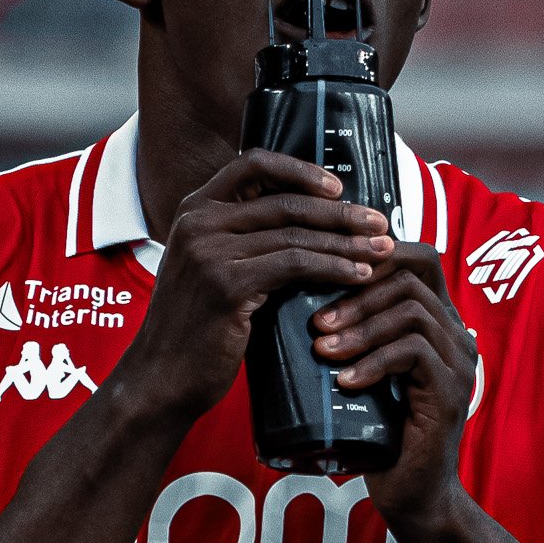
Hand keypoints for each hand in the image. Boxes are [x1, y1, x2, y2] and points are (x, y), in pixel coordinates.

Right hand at [117, 149, 395, 422]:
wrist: (161, 378)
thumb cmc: (196, 330)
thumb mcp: (212, 271)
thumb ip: (245, 243)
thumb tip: (310, 228)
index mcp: (194, 210)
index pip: (253, 164)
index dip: (300, 170)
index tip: (338, 188)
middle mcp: (198, 222)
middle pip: (285, 202)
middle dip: (341, 212)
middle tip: (380, 224)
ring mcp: (210, 251)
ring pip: (296, 234)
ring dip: (347, 242)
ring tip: (382, 250)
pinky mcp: (227, 284)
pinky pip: (296, 265)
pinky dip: (334, 268)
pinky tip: (360, 276)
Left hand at [310, 242, 477, 536]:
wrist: (413, 493)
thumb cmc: (379, 433)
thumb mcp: (362, 372)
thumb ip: (350, 336)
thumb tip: (288, 298)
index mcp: (437, 321)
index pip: (416, 258)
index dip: (371, 255)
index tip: (325, 273)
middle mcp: (456, 333)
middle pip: (412, 276)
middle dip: (356, 292)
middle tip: (315, 321)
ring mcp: (458, 361)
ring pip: (412, 312)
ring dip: (361, 326)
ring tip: (322, 348)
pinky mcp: (451, 392)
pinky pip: (414, 353)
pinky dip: (374, 362)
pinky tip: (344, 380)